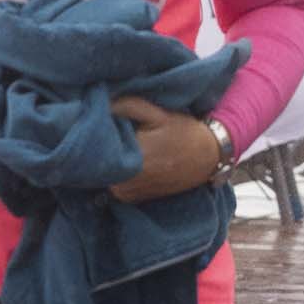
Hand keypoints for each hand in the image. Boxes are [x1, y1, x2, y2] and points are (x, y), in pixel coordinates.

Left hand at [106, 99, 224, 204]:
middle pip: (96, 164)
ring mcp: (128, 193)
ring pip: (103, 175)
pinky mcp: (132, 199)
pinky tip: (128, 161)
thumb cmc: (183, 132)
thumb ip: (128, 106)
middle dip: (100, 149)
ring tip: (122, 147)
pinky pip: (112, 185)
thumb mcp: (158, 113)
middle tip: (110, 134)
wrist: (207, 157)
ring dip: (107, 163)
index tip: (99, 124)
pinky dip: (115, 174)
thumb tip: (101, 103)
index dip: (95, 135)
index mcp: (132, 158)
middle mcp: (127, 181)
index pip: (96, 148)